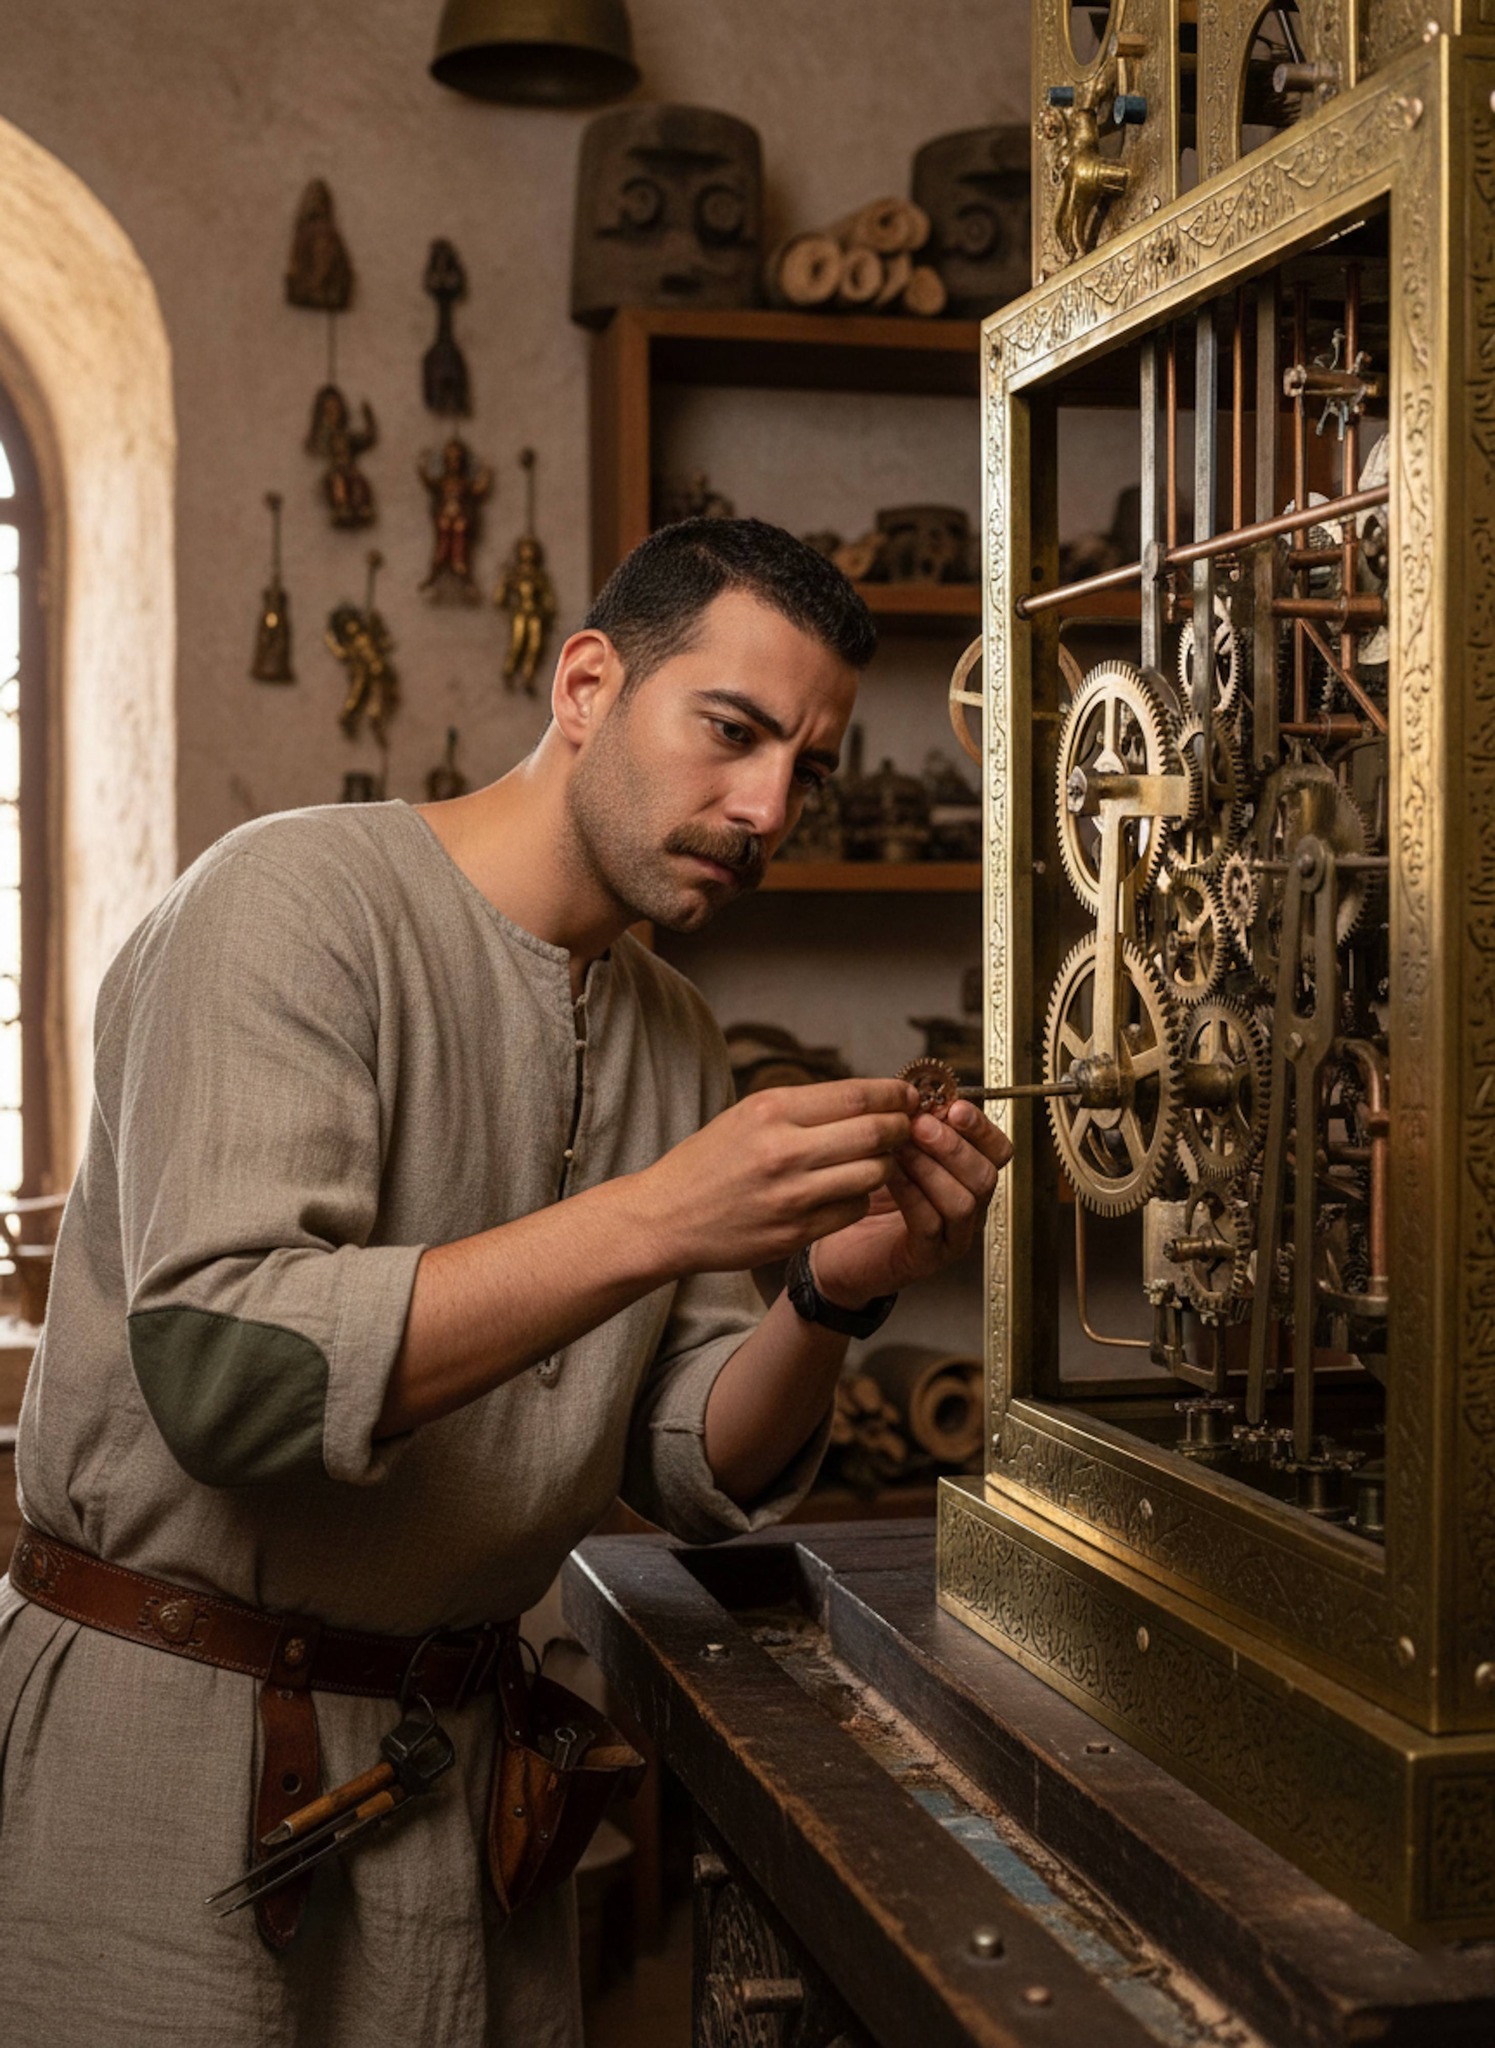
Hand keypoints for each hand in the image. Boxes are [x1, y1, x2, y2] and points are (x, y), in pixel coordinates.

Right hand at [637, 1078, 916, 1276]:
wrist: (666, 1218)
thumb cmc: (708, 1162)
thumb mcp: (747, 1115)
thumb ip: (804, 1107)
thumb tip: (868, 1098)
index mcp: (771, 1110)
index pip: (857, 1095)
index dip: (894, 1094)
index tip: (907, 1095)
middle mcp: (784, 1150)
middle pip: (875, 1133)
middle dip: (901, 1128)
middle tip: (906, 1126)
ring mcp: (792, 1195)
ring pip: (874, 1173)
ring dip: (886, 1164)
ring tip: (877, 1159)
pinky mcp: (796, 1231)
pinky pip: (854, 1208)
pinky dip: (861, 1197)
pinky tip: (846, 1190)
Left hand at [810, 1097, 1012, 1306]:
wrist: (839, 1243)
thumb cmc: (869, 1192)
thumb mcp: (893, 1149)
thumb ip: (912, 1125)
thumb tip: (917, 1092)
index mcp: (968, 1175)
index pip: (998, 1150)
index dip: (981, 1127)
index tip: (955, 1107)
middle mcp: (969, 1207)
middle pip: (985, 1175)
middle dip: (954, 1146)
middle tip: (921, 1125)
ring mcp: (952, 1236)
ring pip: (963, 1201)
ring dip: (932, 1169)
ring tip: (902, 1148)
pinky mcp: (926, 1258)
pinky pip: (930, 1224)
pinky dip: (913, 1195)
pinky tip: (890, 1175)